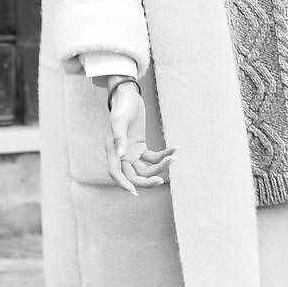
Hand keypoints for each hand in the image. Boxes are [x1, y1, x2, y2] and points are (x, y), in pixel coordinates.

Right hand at [103, 81, 174, 195]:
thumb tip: (121, 155)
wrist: (128, 94)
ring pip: (145, 168)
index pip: (115, 173)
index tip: (134, 192)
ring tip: (173, 157)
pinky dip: (164, 155)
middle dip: (147, 179)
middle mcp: (121, 155)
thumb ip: (119, 137)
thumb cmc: (122, 106)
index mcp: (112, 150)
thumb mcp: (119, 120)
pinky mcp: (140, 147)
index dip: (123, 184)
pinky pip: (153, 157)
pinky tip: (175, 149)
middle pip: (133, 175)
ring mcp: (131, 153)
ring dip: (159, 166)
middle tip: (161, 180)